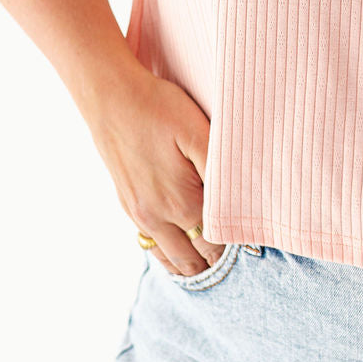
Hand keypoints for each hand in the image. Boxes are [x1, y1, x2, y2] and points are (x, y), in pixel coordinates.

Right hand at [83, 66, 226, 276]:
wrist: (110, 97)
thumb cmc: (158, 108)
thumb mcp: (198, 132)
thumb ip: (220, 172)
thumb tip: (238, 203)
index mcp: (182, 202)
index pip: (217, 244)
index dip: (235, 246)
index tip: (252, 242)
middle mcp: (158, 217)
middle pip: (193, 259)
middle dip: (214, 261)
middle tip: (236, 257)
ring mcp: (139, 213)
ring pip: (168, 257)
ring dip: (189, 264)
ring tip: (208, 264)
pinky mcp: (127, 204)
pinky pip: (149, 244)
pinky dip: (166, 254)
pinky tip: (176, 250)